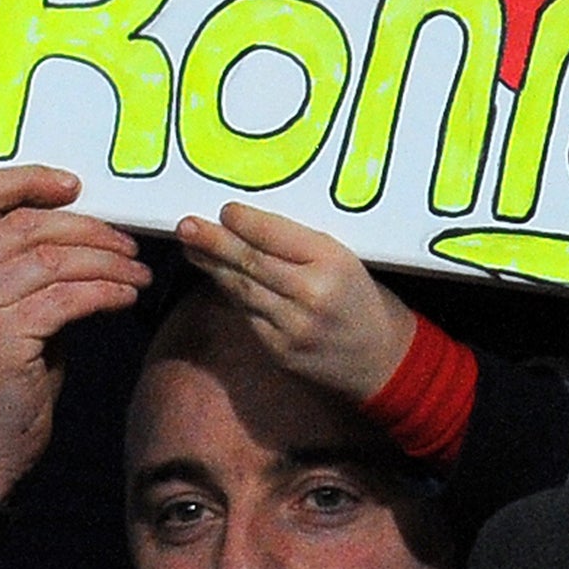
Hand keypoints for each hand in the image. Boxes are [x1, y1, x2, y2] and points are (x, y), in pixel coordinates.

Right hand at [0, 166, 149, 500]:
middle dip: (89, 228)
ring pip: (54, 259)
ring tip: (137, 274)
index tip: (74, 186)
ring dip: (107, 262)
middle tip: (127, 245)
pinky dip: (106, 292)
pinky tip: (126, 298)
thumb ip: (24, 271)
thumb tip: (87, 232)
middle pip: (27, 224)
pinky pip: (67, 298)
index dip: (28, 179)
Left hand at [176, 203, 416, 402]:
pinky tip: (216, 277)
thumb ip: (301, 246)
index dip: (245, 223)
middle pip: (252, 263)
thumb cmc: (362, 299)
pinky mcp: (280, 352)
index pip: (278, 236)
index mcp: (334, 262)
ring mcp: (293, 328)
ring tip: (190, 247)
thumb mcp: (346, 260)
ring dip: (212, 267)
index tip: (224, 209)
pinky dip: (230, 294)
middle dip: (214, 242)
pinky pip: (248, 315)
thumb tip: (247, 224)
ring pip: (243, 290)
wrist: (383, 360)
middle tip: (185, 225)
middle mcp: (311, 295)